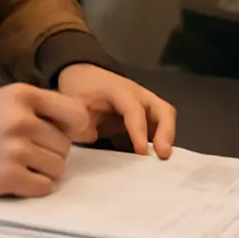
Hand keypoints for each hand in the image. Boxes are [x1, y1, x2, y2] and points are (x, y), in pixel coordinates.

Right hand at [0, 83, 91, 197]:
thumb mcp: (5, 99)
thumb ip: (42, 107)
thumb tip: (85, 127)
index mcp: (24, 95)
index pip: (75, 113)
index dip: (75, 128)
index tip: (68, 135)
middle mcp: (22, 120)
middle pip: (65, 145)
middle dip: (52, 151)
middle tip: (28, 151)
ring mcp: (15, 149)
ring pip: (57, 168)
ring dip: (43, 170)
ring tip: (20, 164)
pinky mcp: (5, 177)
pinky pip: (43, 187)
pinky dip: (34, 187)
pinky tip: (16, 179)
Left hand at [57, 64, 176, 158]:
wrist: (80, 76)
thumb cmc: (78, 91)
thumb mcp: (72, 103)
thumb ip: (79, 120)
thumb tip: (92, 138)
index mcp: (118, 90)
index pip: (134, 110)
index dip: (139, 131)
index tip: (141, 152)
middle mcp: (137, 95)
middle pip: (162, 109)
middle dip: (166, 132)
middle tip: (163, 155)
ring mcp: (143, 105)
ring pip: (164, 118)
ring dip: (166, 139)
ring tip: (161, 160)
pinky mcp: (142, 117)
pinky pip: (156, 128)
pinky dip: (158, 143)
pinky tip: (151, 161)